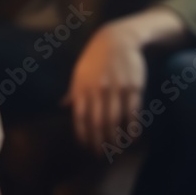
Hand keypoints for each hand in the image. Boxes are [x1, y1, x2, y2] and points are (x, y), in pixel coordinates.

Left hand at [64, 23, 146, 153]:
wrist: (116, 40)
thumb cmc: (94, 59)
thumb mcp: (79, 73)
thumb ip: (73, 92)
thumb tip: (62, 106)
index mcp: (81, 87)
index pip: (79, 117)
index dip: (83, 135)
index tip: (86, 147)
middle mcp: (97, 90)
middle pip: (97, 122)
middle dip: (99, 142)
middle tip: (102, 154)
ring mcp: (115, 88)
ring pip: (115, 120)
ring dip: (115, 138)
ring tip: (116, 149)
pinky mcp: (132, 87)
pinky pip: (132, 112)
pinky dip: (132, 127)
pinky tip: (132, 137)